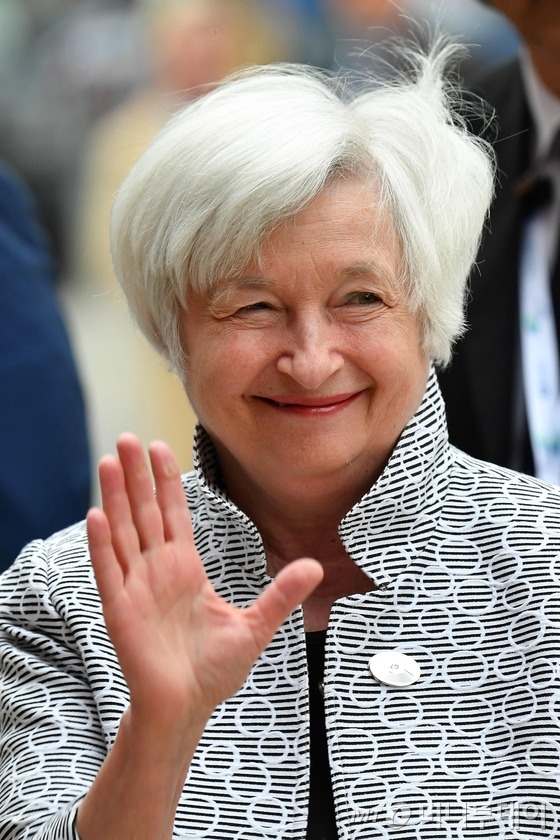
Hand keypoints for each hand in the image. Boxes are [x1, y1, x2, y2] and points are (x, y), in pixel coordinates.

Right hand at [86, 434, 321, 732]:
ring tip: (110, 460)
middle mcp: (158, 570)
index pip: (173, 515)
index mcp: (185, 568)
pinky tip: (97, 514)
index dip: (166, 482)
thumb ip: (281, 594)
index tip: (161, 446)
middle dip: (137, 475)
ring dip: (116, 497)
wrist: (187, 708)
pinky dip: (101, 544)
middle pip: (145, 512)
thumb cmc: (214, 669)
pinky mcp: (120, 610)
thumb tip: (316, 564)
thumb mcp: (255, 626)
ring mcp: (136, 587)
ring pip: (123, 532)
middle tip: (127, 436)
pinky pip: (108, 571)